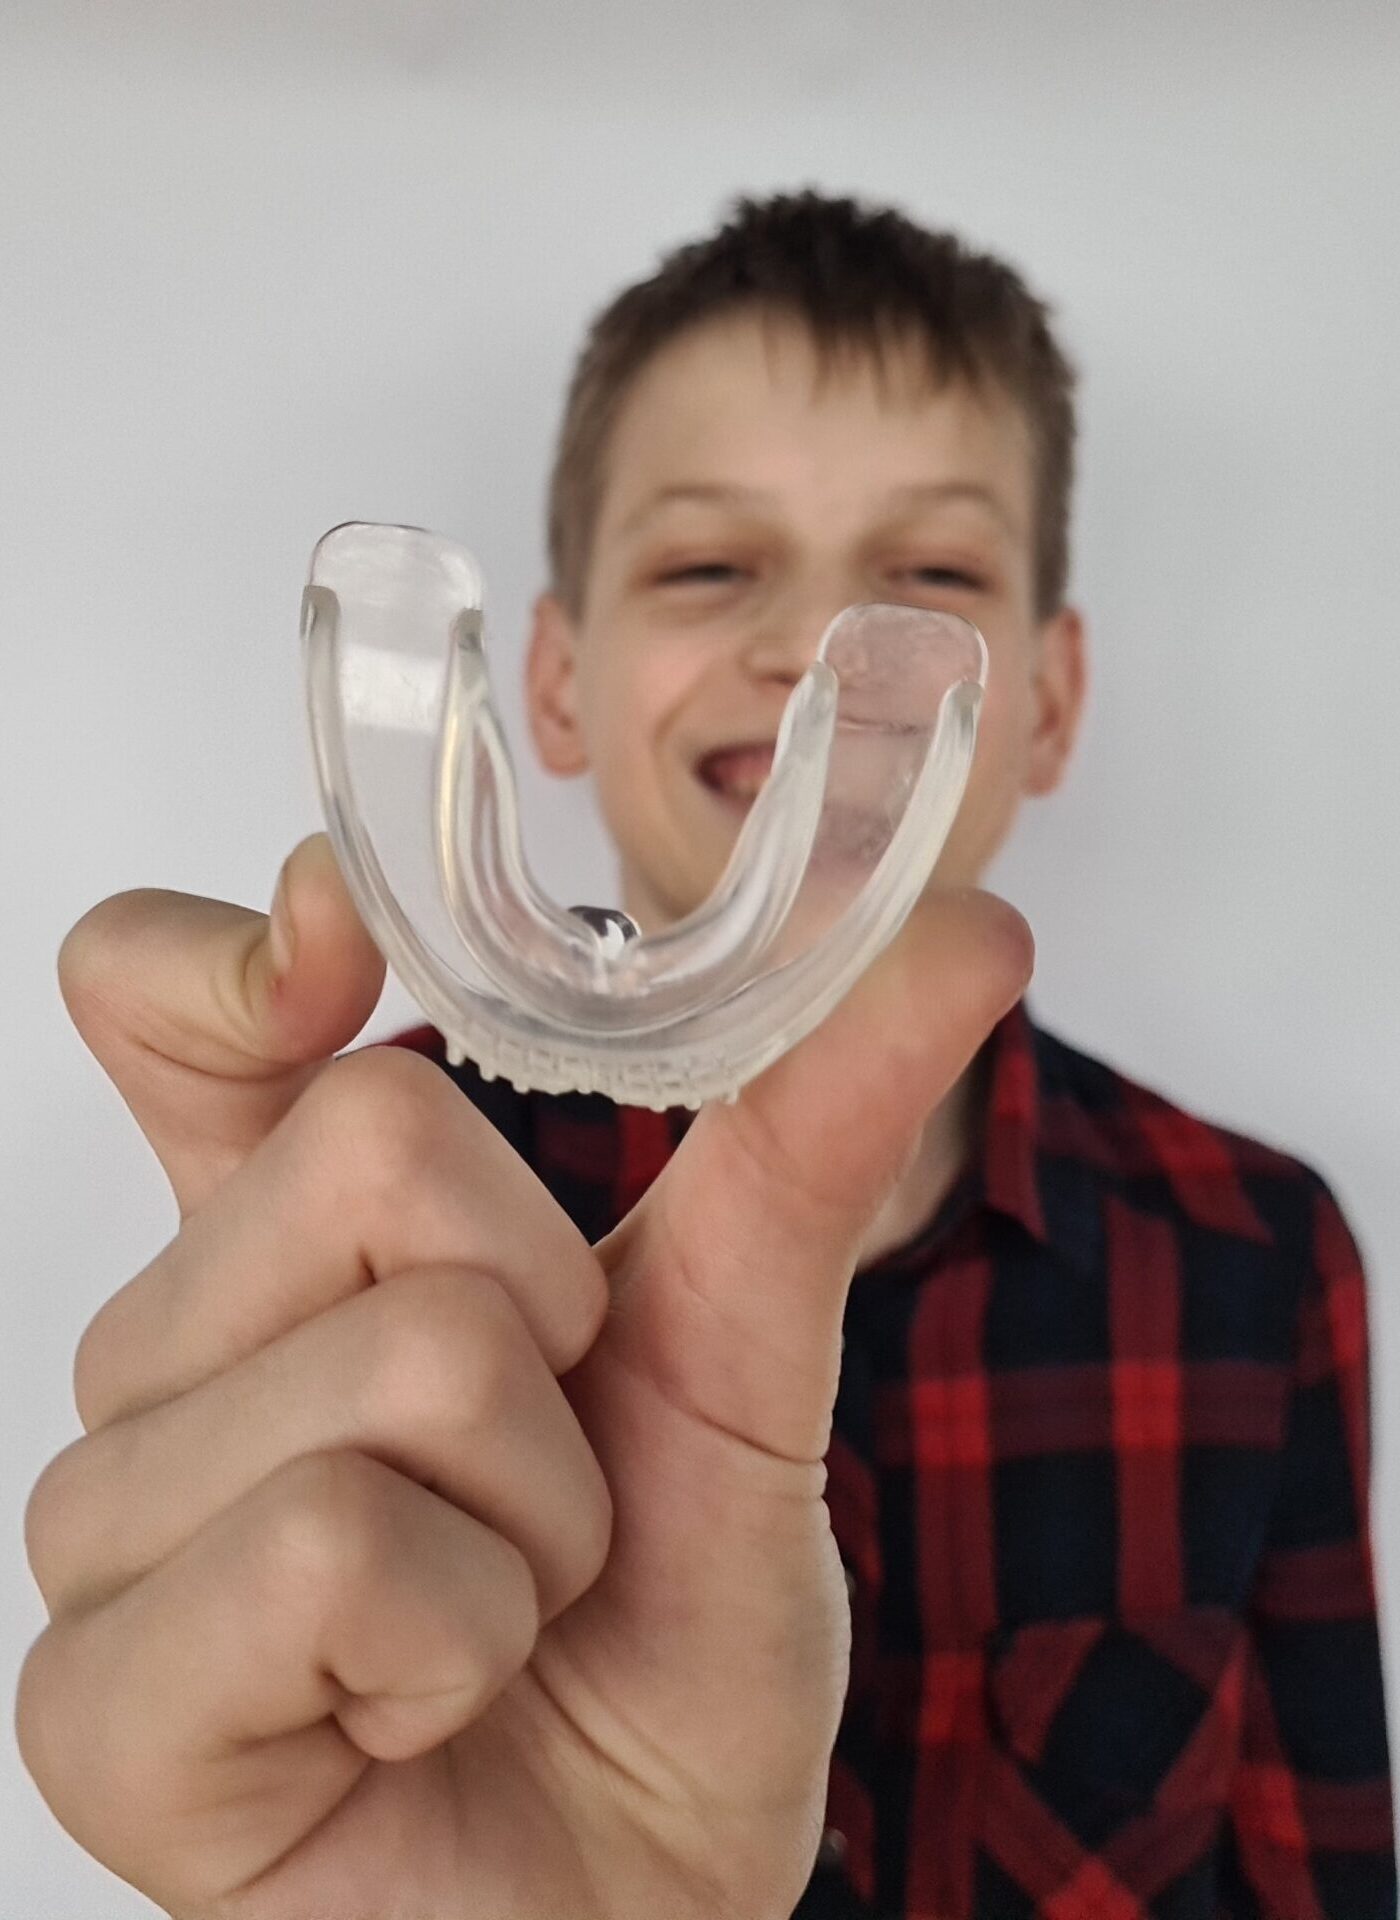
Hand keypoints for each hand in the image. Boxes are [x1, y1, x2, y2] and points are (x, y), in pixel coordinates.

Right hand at [18, 832, 1029, 1919]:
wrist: (641, 1910)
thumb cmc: (659, 1643)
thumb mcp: (746, 1370)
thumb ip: (805, 1145)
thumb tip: (967, 929)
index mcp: (278, 1262)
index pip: (158, 1009)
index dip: (234, 955)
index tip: (334, 946)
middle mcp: (165, 1359)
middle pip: (372, 1146)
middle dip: (559, 1343)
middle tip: (544, 1498)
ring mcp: (106, 1523)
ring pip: (398, 1360)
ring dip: (539, 1524)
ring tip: (497, 1623)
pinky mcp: (99, 1700)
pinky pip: (331, 1545)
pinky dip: (465, 1639)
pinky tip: (417, 1718)